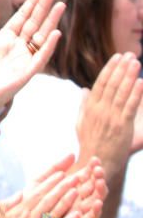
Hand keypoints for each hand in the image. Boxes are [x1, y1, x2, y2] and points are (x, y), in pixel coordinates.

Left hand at [0, 0, 64, 116]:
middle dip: (43, 7)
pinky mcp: (25, 75)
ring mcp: (23, 61)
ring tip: (60, 5)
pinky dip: (48, 47)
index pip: (23, 18)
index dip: (32, 4)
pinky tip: (56, 33)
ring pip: (40, 37)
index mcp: (5, 40)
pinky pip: (39, 59)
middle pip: (34, 24)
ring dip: (51, 22)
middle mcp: (17, 49)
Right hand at [0, 154, 105, 217]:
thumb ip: (6, 204)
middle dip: (63, 188)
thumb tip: (20, 192)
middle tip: (75, 177)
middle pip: (49, 200)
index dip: (50, 183)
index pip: (38, 193)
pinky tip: (78, 215)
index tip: (60, 173)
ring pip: (55, 213)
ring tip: (78, 191)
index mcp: (18, 211)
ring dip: (67, 201)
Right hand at [76, 52, 142, 172]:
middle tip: (129, 55)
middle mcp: (99, 109)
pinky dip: (135, 93)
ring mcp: (110, 117)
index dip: (110, 68)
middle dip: (121, 68)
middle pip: (111, 84)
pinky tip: (140, 82)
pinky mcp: (121, 126)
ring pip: (121, 92)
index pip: (101, 82)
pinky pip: (130, 106)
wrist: (95, 163)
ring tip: (135, 62)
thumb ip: (84, 105)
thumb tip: (85, 90)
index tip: (117, 57)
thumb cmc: (89, 144)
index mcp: (90, 107)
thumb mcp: (81, 123)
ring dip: (129, 75)